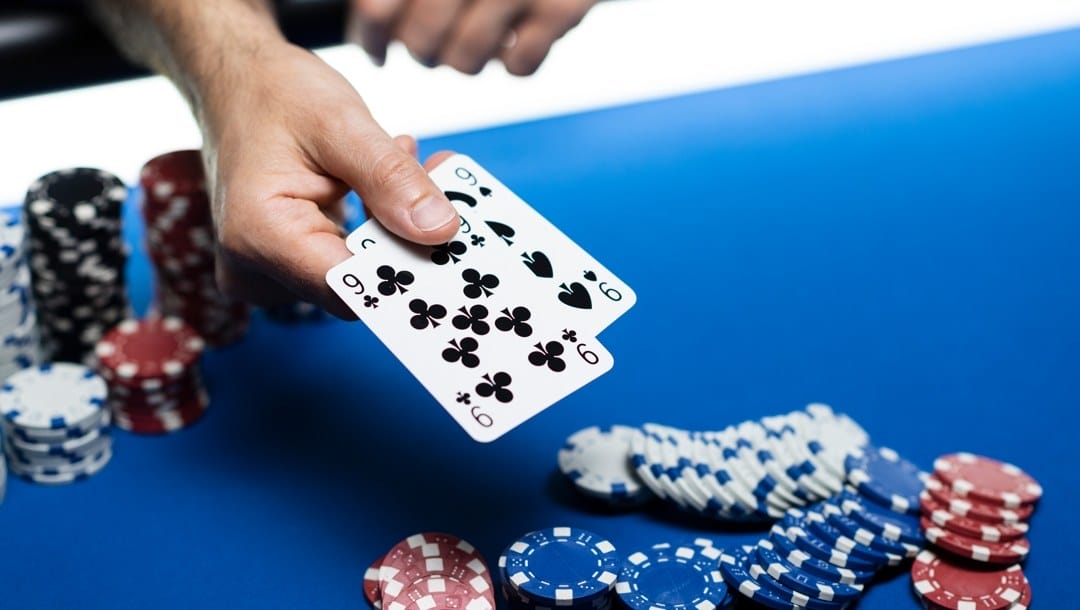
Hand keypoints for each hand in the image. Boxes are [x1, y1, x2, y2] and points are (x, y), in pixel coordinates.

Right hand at [200, 43, 459, 317]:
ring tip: (405, 160)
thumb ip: (391, 179)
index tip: (453, 235)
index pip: (353, 290)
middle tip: (438, 174)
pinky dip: (376, 225)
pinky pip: (347, 261)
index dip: (408, 270)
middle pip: (361, 284)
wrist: (234, 82)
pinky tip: (383, 180)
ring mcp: (268, 274)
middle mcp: (256, 271)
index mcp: (259, 238)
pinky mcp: (286, 266)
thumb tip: (441, 231)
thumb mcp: (341, 123)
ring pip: (361, 272)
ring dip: (394, 224)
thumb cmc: (273, 94)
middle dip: (408, 237)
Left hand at [349, 0, 595, 74]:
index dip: (370, 38)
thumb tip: (370, 31)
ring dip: (468, 59)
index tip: (377, 51)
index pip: (377, 10)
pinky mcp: (561, 8)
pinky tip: (516, 40)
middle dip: (425, 52)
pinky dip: (516, 63)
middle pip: (421, 43)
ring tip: (480, 37)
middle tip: (436, 42)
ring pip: (466, 61)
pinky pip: (521, 66)